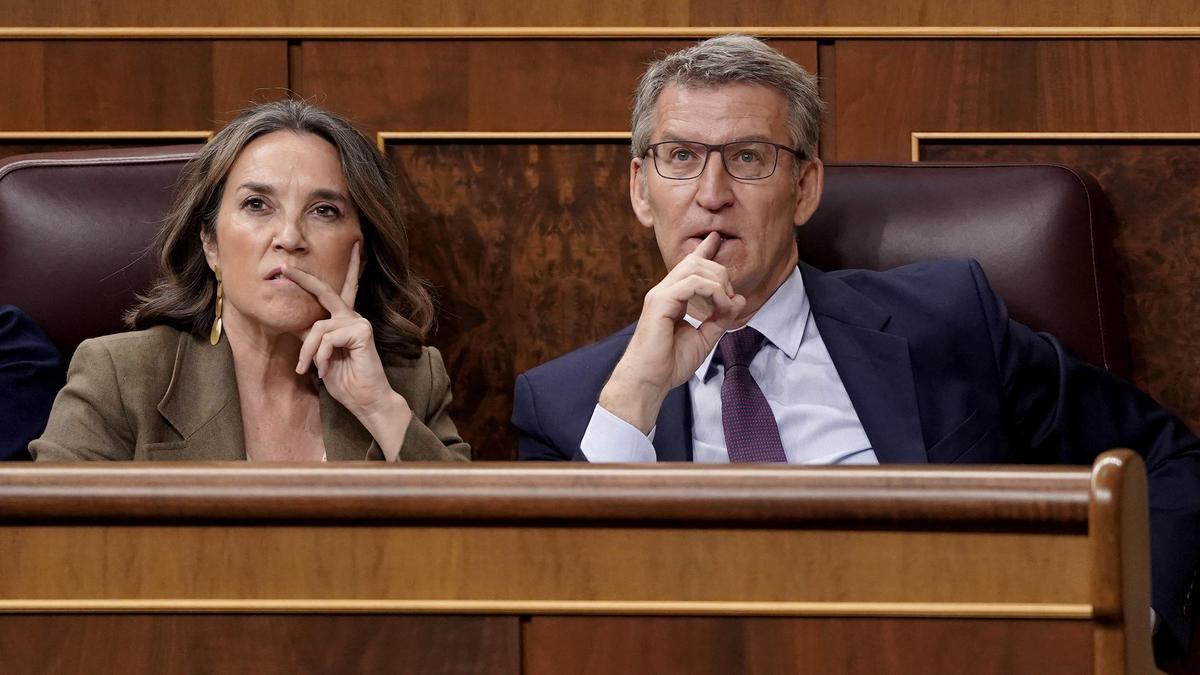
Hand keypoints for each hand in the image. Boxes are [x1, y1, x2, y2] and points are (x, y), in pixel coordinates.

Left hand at [285, 242, 412, 458]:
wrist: (366, 400)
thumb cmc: (345, 380)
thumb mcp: (320, 356)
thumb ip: (311, 338)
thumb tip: (294, 324)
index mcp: (343, 321)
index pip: (337, 291)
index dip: (331, 274)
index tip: (330, 254)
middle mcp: (352, 317)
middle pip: (324, 291)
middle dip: (303, 278)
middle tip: (284, 268)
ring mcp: (358, 322)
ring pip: (317, 328)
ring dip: (307, 352)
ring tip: (306, 370)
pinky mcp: (362, 332)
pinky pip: (327, 339)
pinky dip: (320, 357)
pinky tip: (324, 371)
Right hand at [599, 232, 745, 432]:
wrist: (649, 382)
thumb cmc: (669, 364)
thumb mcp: (704, 339)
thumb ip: (720, 319)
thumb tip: (738, 299)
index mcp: (672, 298)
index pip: (688, 266)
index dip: (704, 250)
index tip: (717, 239)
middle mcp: (664, 291)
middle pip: (696, 262)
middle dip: (721, 274)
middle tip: (731, 299)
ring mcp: (661, 294)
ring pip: (695, 268)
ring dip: (719, 283)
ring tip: (726, 305)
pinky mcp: (660, 302)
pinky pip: (692, 283)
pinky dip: (713, 293)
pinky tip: (720, 307)